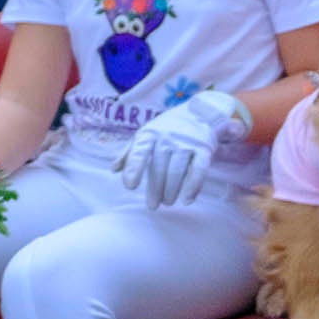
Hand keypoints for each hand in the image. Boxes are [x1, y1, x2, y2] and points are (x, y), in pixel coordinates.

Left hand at [120, 92, 246, 208]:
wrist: (198, 113)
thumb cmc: (165, 129)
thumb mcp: (145, 135)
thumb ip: (130, 152)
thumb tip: (114, 169)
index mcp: (149, 134)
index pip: (140, 151)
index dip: (134, 168)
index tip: (130, 186)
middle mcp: (167, 137)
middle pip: (159, 167)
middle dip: (155, 189)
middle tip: (152, 205)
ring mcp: (186, 143)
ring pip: (177, 170)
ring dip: (172, 190)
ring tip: (167, 202)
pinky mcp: (204, 149)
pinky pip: (198, 169)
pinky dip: (193, 186)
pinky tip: (187, 200)